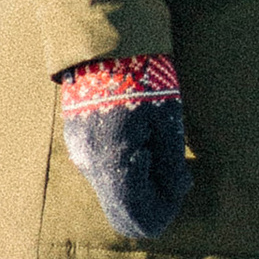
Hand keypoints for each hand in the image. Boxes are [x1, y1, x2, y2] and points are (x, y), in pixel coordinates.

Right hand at [57, 55, 192, 241]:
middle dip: (152, 204)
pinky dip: (125, 170)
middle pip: (121, 211)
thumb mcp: (168, 121)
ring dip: (138, 185)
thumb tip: (178, 190)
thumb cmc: (145, 80)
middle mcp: (90, 164)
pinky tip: (140, 141)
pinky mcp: (77, 142)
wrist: (108, 44)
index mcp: (114, 160)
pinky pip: (103, 172)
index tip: (181, 189)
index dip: (163, 213)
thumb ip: (172, 163)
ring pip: (112, 191)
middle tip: (174, 178)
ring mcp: (80, 153)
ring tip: (158, 149)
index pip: (137, 214)